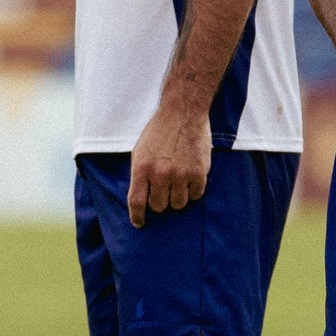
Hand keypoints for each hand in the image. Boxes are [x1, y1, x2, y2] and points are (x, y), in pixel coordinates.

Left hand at [128, 102, 212, 227]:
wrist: (183, 113)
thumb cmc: (160, 131)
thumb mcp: (140, 151)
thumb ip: (140, 174)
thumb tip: (142, 198)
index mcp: (141, 168)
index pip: (136, 202)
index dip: (137, 217)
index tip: (140, 223)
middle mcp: (160, 174)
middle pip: (159, 206)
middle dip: (161, 202)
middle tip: (165, 191)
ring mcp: (180, 175)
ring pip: (178, 203)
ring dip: (178, 197)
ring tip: (179, 183)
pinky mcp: (198, 173)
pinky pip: (196, 195)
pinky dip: (193, 191)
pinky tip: (191, 179)